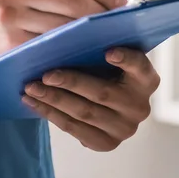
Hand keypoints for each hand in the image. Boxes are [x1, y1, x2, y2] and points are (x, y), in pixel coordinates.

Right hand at [0, 0, 126, 79]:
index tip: (121, 3)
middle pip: (73, 1)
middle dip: (102, 15)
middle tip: (119, 26)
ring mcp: (7, 16)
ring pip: (65, 26)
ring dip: (90, 36)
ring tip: (106, 41)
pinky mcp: (7, 44)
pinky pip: (50, 48)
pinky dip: (70, 52)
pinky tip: (81, 56)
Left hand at [22, 48, 159, 150]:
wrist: (114, 107)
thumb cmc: (108, 72)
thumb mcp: (113, 57)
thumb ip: (102, 47)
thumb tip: (72, 34)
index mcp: (147, 80)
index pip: (140, 67)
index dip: (126, 59)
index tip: (108, 52)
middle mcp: (140, 107)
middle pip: (101, 93)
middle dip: (70, 82)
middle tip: (45, 74)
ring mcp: (125, 128)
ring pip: (84, 113)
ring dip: (53, 100)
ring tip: (31, 89)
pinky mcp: (108, 143)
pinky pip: (75, 129)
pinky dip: (52, 115)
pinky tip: (36, 104)